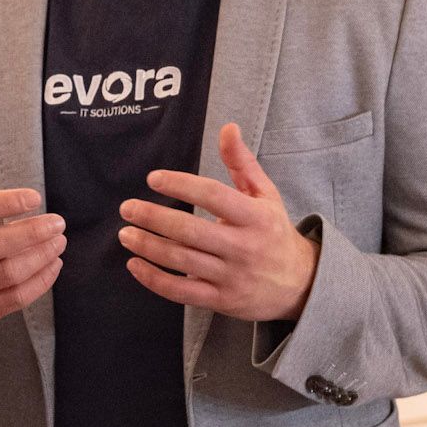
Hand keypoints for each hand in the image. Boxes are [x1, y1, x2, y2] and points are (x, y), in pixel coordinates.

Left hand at [119, 123, 319, 322]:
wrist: (300, 284)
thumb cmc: (274, 232)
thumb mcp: (265, 194)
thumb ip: (242, 162)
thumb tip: (227, 127)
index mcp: (256, 217)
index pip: (214, 196)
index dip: (182, 185)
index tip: (153, 178)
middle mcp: (244, 247)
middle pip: (191, 231)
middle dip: (154, 218)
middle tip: (127, 208)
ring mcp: (232, 276)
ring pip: (182, 261)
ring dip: (148, 246)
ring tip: (125, 233)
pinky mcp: (222, 300)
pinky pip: (181, 291)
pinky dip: (154, 279)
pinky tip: (134, 264)